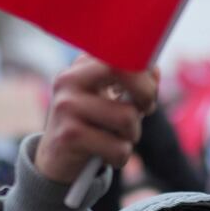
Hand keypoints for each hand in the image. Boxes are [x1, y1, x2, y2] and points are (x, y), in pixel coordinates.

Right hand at [35, 57, 158, 185]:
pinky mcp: (68, 136)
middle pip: (122, 70)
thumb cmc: (92, 125)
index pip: (120, 50)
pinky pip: (118, 148)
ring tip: (118, 138)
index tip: (150, 85)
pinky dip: (121, 156)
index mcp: (81, 65)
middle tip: (145, 109)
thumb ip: (133, 83)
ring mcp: (66, 106)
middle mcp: (69, 79)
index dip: (144, 67)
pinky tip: (106, 155)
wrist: (56, 160)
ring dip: (132, 134)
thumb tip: (154, 71)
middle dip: (146, 93)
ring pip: (127, 117)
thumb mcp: (111, 99)